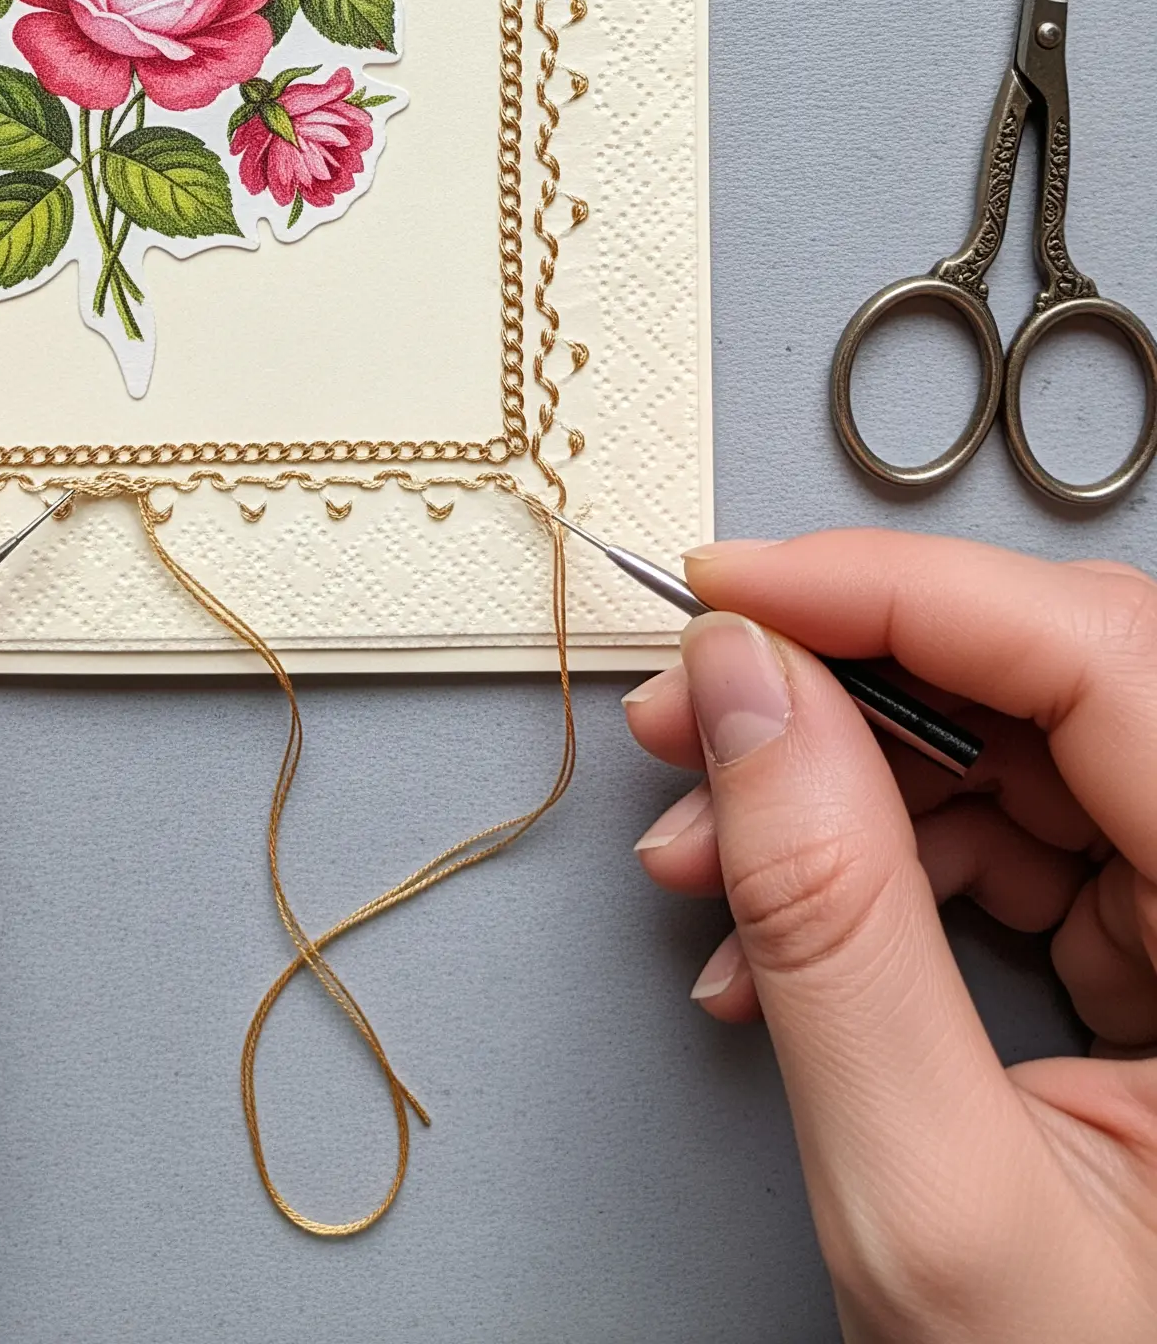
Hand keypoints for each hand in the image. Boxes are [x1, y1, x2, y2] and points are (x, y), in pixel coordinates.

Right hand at [625, 531, 1156, 1343]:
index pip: (1106, 661)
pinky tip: (764, 922)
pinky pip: (1013, 844)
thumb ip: (835, 927)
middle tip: (688, 708)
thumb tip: (749, 695)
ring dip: (833, 782)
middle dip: (845, 682)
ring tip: (696, 847)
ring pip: (1021, 756)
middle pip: (1059, 690)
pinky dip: (870, 864)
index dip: (904, 593)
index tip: (735, 591)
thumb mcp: (935, 1203)